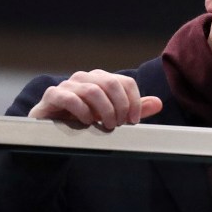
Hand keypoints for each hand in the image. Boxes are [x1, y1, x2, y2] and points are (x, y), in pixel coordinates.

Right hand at [28, 70, 162, 129]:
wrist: (52, 133)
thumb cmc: (84, 121)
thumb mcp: (113, 116)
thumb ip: (133, 109)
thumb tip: (159, 103)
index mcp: (101, 80)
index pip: (125, 82)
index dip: (134, 101)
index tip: (134, 121)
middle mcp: (85, 78)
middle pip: (110, 83)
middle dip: (120, 106)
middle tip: (120, 125)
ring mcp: (67, 85)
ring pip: (92, 90)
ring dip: (104, 111)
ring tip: (106, 126)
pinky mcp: (52, 95)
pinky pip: (69, 97)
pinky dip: (82, 111)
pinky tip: (87, 122)